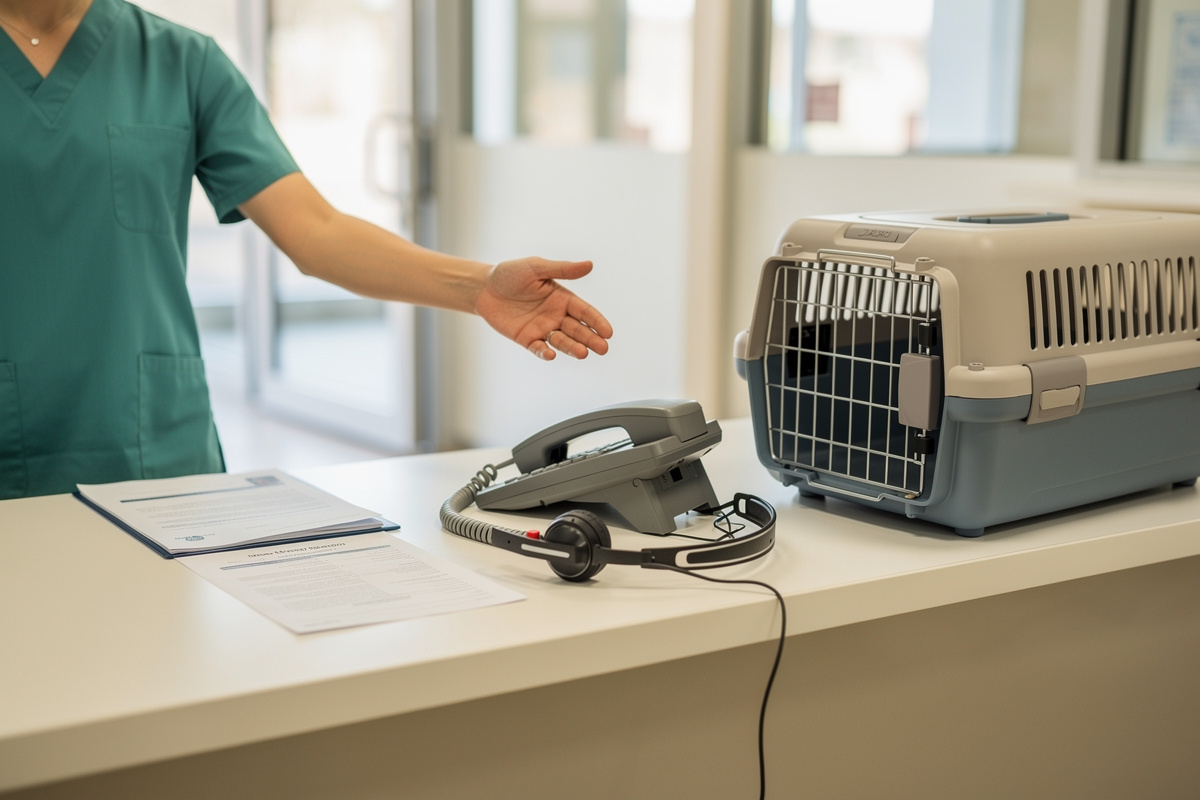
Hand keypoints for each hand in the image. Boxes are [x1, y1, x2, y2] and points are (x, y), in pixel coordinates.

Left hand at [475, 258, 612, 359]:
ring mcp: (542, 329)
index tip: (608, 332)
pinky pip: (538, 348)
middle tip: (603, 349)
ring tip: (582, 353)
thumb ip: (562, 269)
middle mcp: (556, 315)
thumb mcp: (537, 268)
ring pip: (562, 341)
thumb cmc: (511, 274)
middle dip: (591, 339)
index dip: (597, 321)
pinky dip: (545, 352)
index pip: (584, 311)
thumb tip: (589, 265)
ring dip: (572, 347)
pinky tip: (551, 354)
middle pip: (578, 330)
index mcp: (562, 298)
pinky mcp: (526, 339)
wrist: (484, 287)